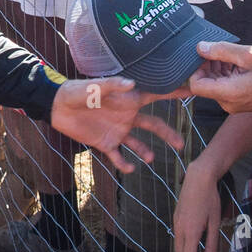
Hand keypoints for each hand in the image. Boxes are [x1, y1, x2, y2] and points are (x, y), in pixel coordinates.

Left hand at [49, 77, 183, 173]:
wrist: (58, 107)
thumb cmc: (78, 91)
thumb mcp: (95, 86)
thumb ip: (114, 85)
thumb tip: (133, 83)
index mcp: (129, 100)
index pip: (156, 96)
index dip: (174, 93)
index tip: (192, 91)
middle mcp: (127, 116)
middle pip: (154, 125)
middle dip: (168, 134)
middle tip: (181, 144)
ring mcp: (117, 131)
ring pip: (139, 143)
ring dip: (146, 152)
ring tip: (151, 159)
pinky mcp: (105, 143)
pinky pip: (119, 156)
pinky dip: (125, 164)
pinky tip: (130, 168)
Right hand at [174, 162, 222, 251]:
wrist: (198, 178)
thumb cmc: (210, 199)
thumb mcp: (215, 222)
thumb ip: (212, 243)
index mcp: (191, 232)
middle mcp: (180, 230)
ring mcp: (176, 224)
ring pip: (177, 249)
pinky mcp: (176, 218)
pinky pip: (177, 240)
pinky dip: (182, 251)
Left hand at [189, 40, 251, 115]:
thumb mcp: (250, 55)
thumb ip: (222, 51)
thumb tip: (200, 47)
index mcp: (228, 93)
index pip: (195, 85)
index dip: (195, 68)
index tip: (205, 55)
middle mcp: (227, 103)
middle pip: (204, 84)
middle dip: (207, 66)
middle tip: (220, 51)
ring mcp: (233, 105)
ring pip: (214, 85)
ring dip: (217, 69)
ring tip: (232, 57)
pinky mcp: (238, 104)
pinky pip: (224, 89)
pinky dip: (226, 76)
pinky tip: (238, 65)